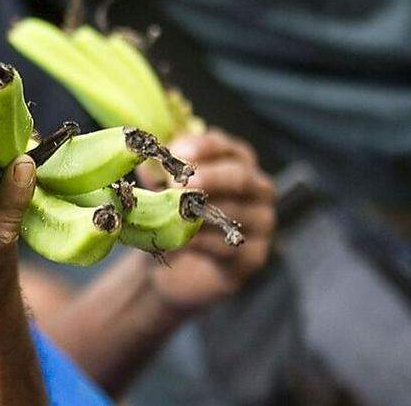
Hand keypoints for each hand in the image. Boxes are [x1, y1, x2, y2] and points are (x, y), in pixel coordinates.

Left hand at [142, 129, 275, 311]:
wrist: (182, 265)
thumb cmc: (176, 214)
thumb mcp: (164, 187)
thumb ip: (160, 171)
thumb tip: (148, 164)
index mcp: (236, 160)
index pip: (224, 146)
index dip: (202, 147)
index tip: (177, 152)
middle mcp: (257, 187)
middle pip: (239, 177)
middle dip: (208, 178)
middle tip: (178, 184)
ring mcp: (262, 221)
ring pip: (233, 213)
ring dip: (197, 215)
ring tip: (169, 216)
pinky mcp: (255, 255)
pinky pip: (228, 246)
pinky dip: (200, 243)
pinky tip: (179, 242)